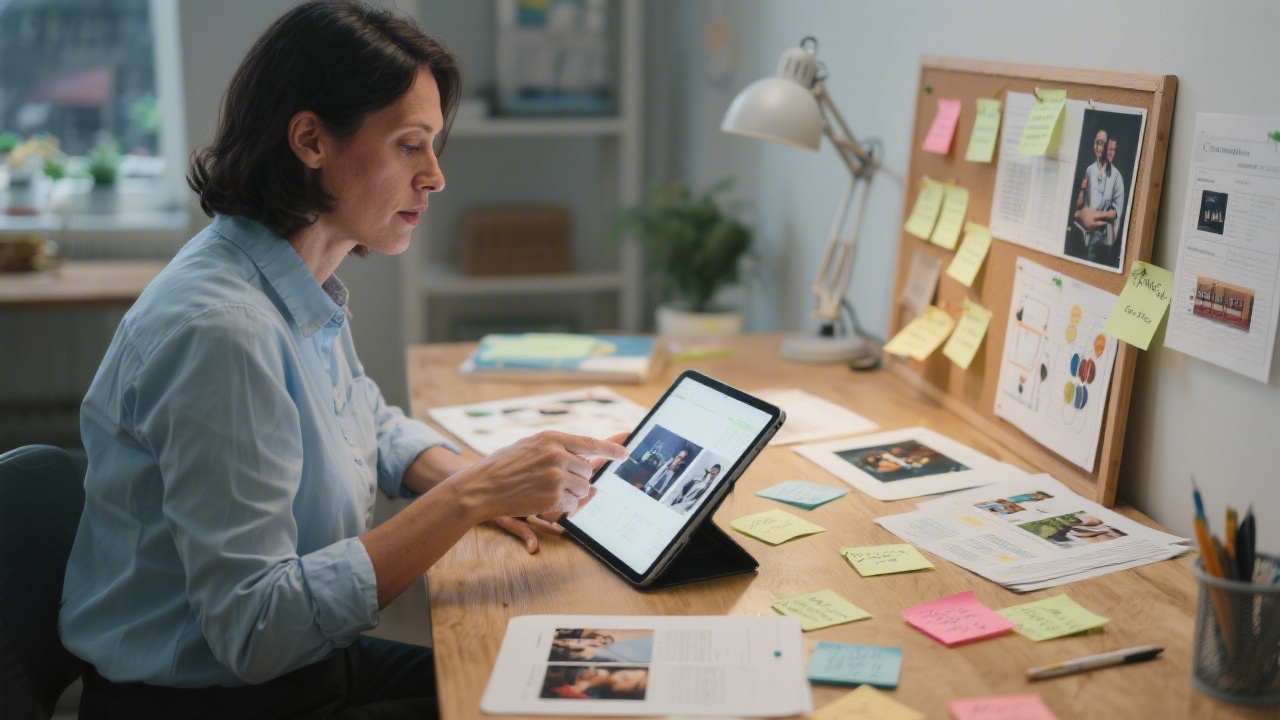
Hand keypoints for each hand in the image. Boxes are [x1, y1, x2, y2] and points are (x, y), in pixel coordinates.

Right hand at [446, 430, 626, 533]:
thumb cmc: (504, 465)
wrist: (480, 486)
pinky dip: (565, 507)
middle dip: (578, 478)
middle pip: (588, 470)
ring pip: (584, 489)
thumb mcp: (530, 446)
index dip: (611, 448)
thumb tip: (588, 459)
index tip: (626, 452)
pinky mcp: (553, 497)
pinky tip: (545, 501)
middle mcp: (557, 454)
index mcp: (552, 438)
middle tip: (555, 480)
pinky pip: (573, 504)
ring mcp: (556, 476)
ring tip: (547, 490)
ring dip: (572, 494)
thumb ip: (559, 449)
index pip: (590, 442)